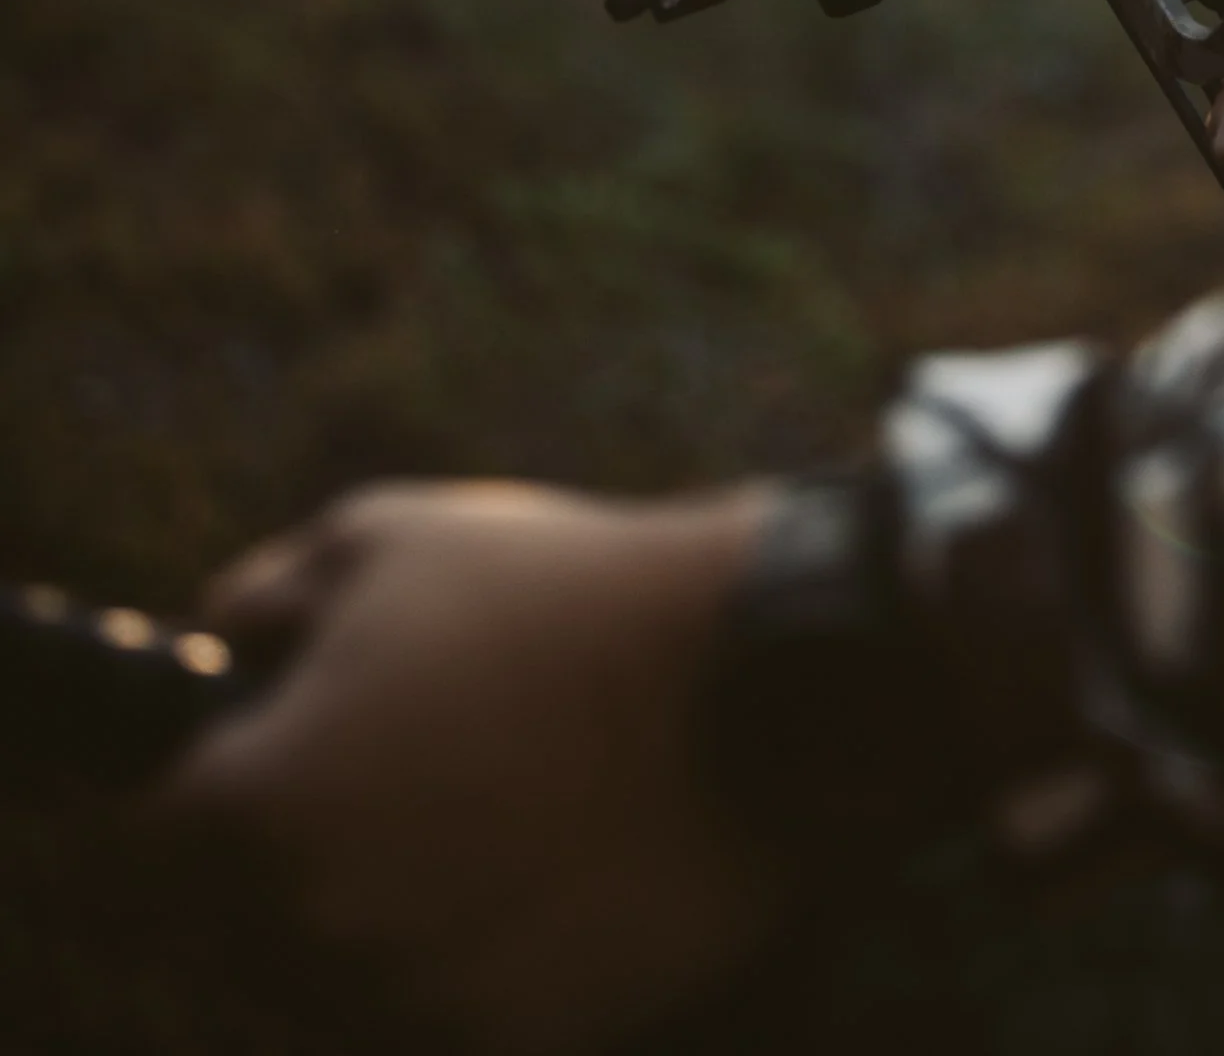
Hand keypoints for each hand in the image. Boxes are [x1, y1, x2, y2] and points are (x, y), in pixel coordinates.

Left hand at [166, 479, 774, 1054]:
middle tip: (412, 767)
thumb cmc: (554, 592)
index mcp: (262, 804)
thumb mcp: (385, 535)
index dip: (215, 783)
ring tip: (492, 809)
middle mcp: (319, 924)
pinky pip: (457, 1009)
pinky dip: (486, 954)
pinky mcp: (517, 1040)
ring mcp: (418, 996)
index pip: (162, 838)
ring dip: (392, 909)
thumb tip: (207, 644)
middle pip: (253, 919)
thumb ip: (261, 596)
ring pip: (354, 973)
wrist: (743, 683)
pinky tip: (549, 864)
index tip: (278, 751)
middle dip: (305, 848)